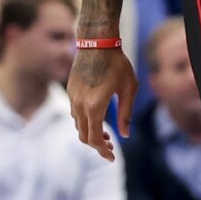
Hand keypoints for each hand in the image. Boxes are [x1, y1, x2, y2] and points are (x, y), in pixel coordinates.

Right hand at [70, 47, 138, 161]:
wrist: (96, 42)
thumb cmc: (117, 64)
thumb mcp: (129, 88)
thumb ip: (126, 113)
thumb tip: (125, 134)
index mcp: (95, 106)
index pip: (95, 139)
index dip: (103, 152)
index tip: (112, 158)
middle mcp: (80, 104)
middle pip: (84, 136)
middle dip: (97, 146)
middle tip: (111, 149)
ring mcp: (73, 97)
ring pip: (78, 126)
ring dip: (90, 134)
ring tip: (107, 135)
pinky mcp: (71, 90)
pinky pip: (75, 114)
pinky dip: (85, 122)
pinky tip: (97, 118)